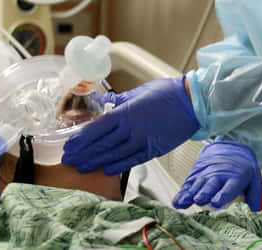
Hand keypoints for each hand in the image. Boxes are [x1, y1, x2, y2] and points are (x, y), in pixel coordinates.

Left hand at [61, 76, 199, 175]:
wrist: (192, 103)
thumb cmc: (167, 93)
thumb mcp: (138, 91)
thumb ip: (119, 99)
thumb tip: (103, 101)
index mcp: (125, 112)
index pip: (96, 128)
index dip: (81, 139)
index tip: (69, 145)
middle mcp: (131, 129)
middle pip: (101, 144)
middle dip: (83, 153)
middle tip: (69, 160)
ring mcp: (142, 141)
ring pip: (114, 155)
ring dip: (96, 162)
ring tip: (82, 167)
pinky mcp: (154, 149)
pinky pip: (132, 160)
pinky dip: (118, 166)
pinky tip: (107, 170)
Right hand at [173, 141, 261, 210]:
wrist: (230, 150)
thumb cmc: (243, 172)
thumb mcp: (254, 181)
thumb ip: (253, 199)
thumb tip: (252, 217)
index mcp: (236, 177)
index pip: (229, 187)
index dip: (222, 194)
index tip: (216, 202)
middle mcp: (219, 176)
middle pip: (211, 185)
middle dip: (205, 192)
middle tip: (200, 200)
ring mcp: (205, 174)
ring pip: (197, 185)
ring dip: (190, 194)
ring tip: (183, 203)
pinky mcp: (195, 175)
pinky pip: (188, 186)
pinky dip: (182, 194)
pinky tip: (177, 202)